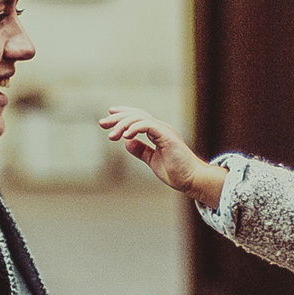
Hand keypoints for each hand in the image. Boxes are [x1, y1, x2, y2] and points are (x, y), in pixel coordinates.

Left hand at [101, 108, 226, 207]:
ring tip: (111, 135)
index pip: (138, 118)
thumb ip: (141, 151)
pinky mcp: (167, 136)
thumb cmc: (176, 172)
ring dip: (123, 124)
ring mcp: (164, 130)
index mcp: (158, 132)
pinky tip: (125, 135)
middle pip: (136, 115)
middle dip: (118, 117)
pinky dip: (135, 128)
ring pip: (140, 118)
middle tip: (102, 123)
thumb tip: (127, 142)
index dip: (123, 115)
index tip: (108, 117)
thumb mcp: (153, 160)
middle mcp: (161, 128)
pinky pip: (148, 125)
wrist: (191, 179)